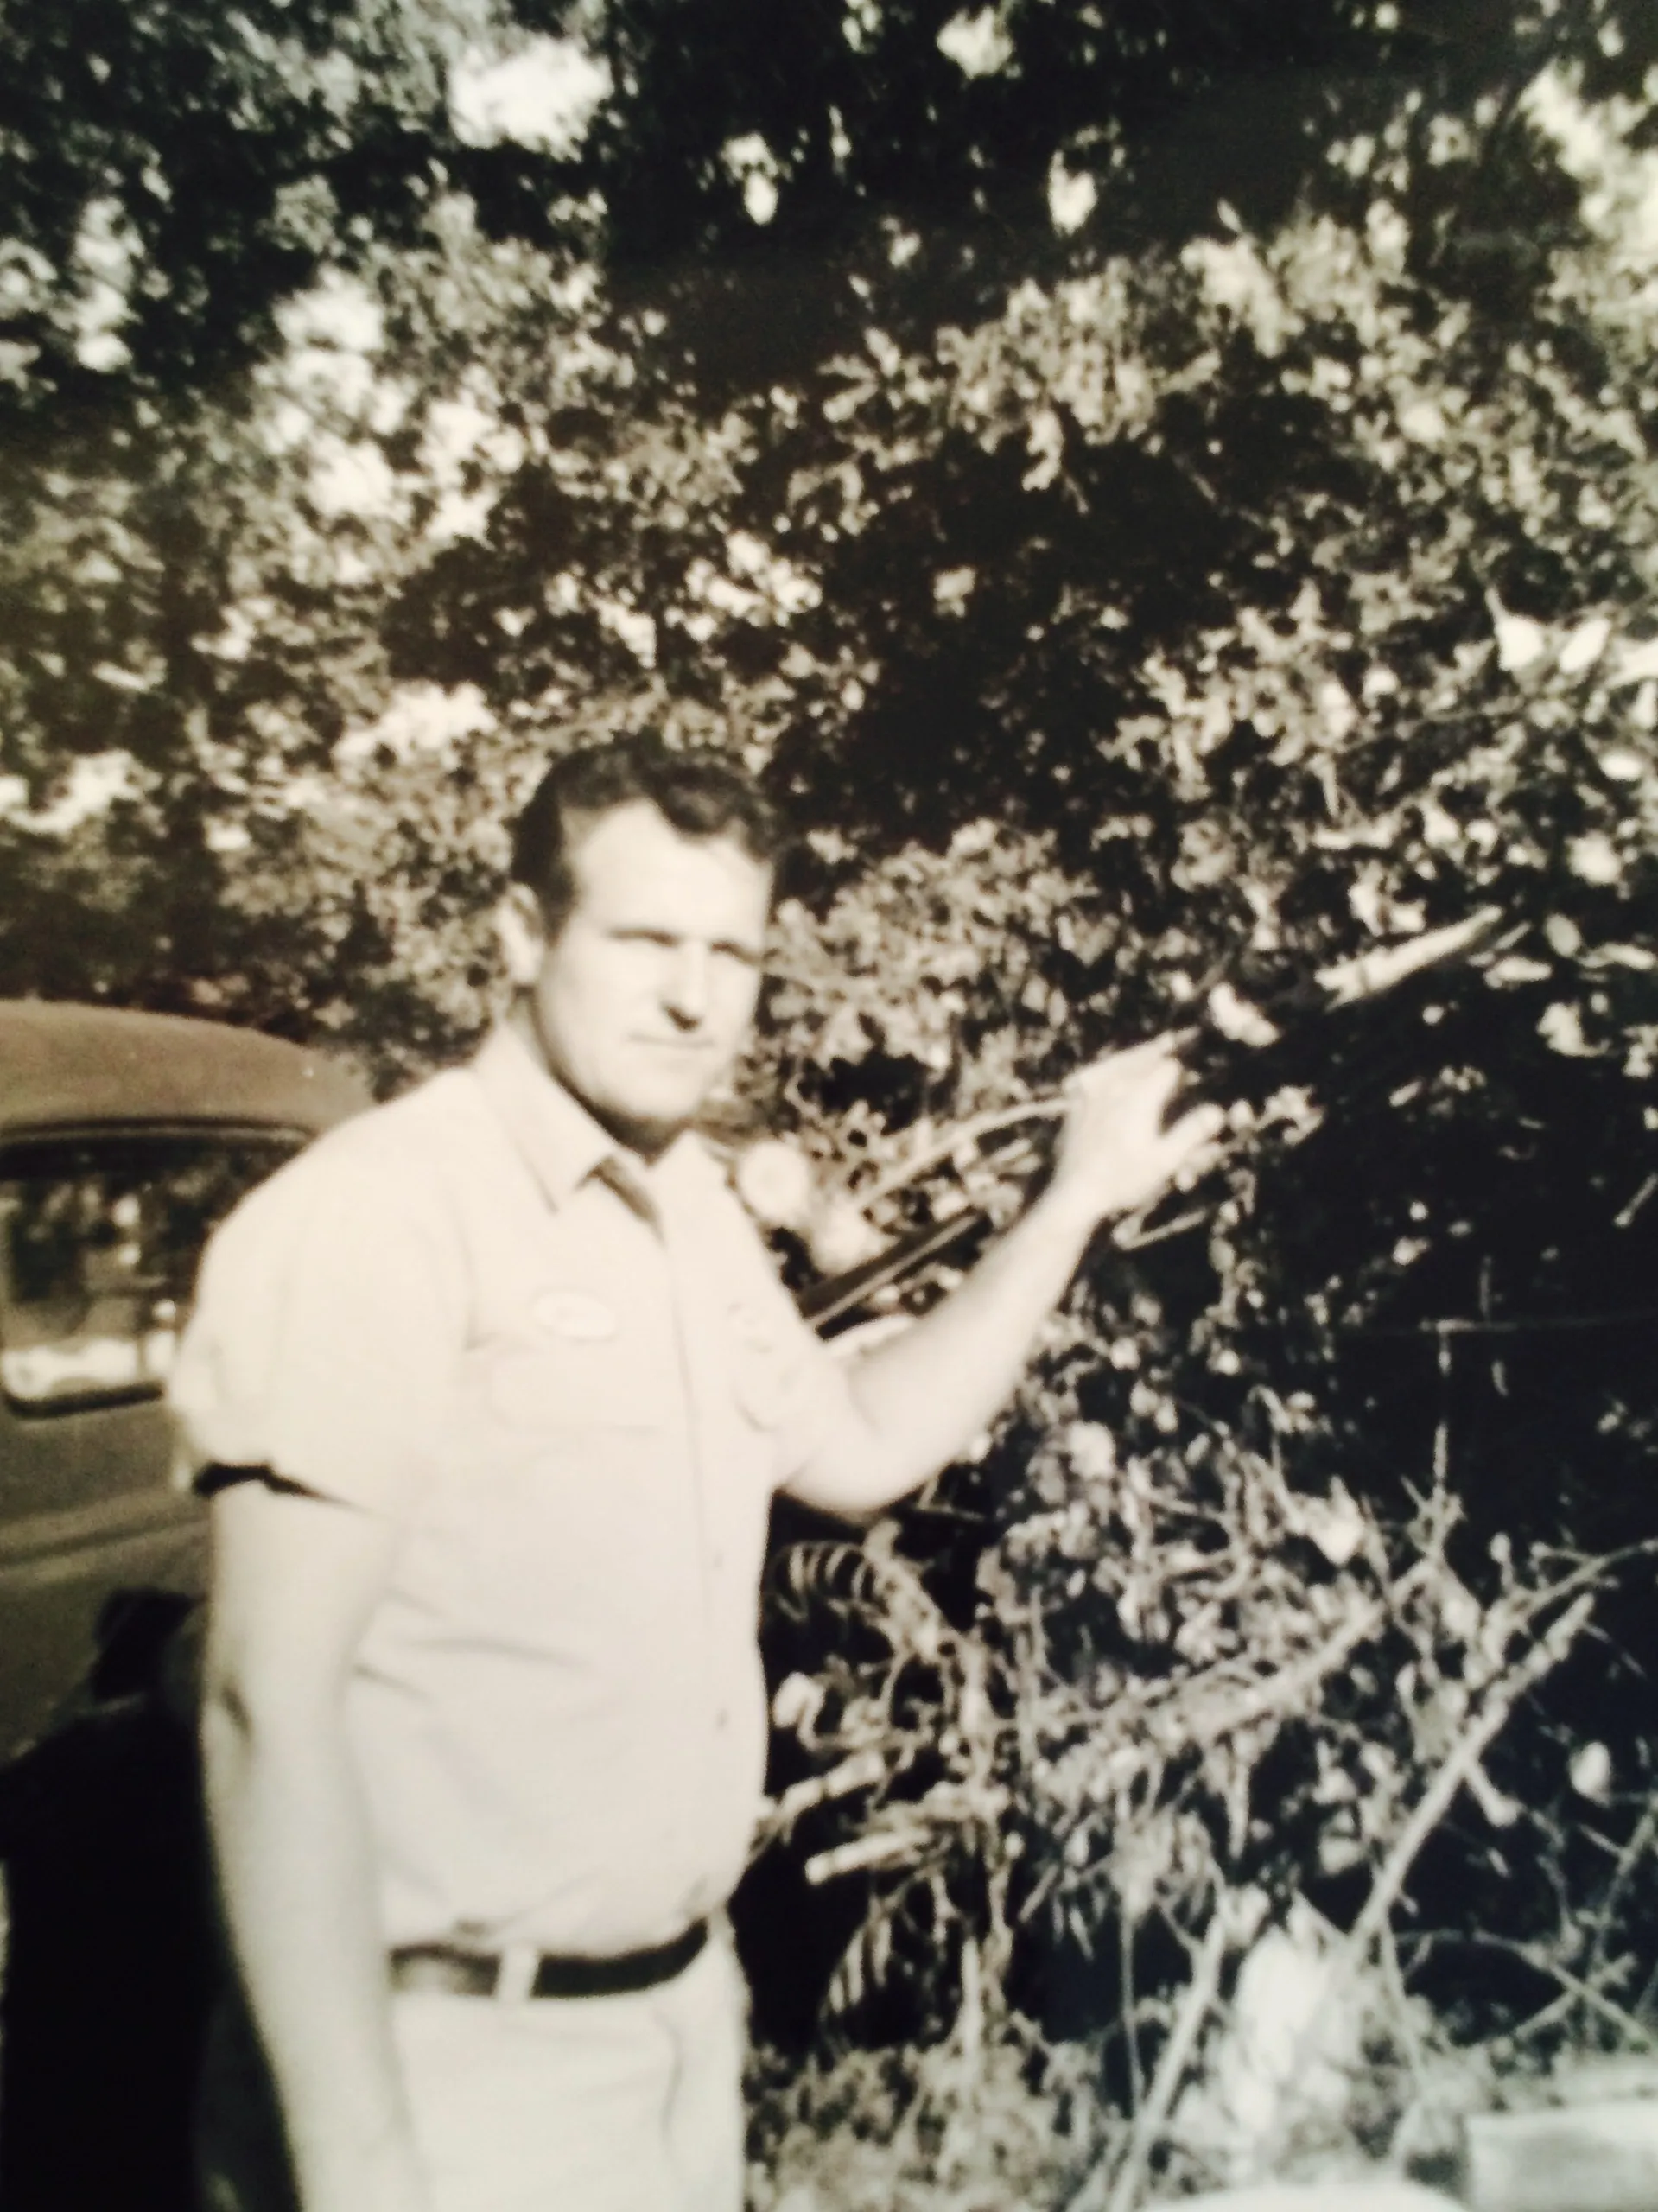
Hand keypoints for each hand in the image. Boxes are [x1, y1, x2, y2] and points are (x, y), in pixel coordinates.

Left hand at [1045, 1035, 1225, 1230]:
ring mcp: (1091, 1090)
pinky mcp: (1075, 1100)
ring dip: (1138, 1055)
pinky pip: (1096, 1072)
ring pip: (1120, 1060)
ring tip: (1153, 1049)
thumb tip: (1218, 1111)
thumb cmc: (1124, 1179)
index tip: (1190, 1079)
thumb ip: (1192, 1133)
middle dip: (1163, 1053)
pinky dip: (1111, 1067)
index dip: (1184, 1072)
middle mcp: (1115, 1084)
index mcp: (1140, 1096)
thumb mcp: (1164, 1161)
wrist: (1076, 1191)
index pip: (1170, 1068)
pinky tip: (1115, 1070)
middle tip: (1176, 1044)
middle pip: (1145, 1056)